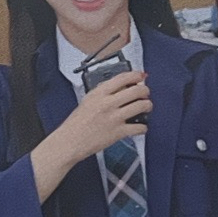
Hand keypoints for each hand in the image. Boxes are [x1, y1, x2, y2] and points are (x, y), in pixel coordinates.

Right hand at [31, 71, 150, 201]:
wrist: (69, 141)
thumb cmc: (76, 123)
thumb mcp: (88, 100)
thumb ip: (103, 93)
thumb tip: (121, 87)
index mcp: (99, 93)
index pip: (123, 78)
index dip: (136, 75)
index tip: (141, 76)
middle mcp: (108, 103)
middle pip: (136, 90)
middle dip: (145, 91)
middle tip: (145, 93)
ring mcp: (114, 118)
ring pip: (141, 106)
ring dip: (148, 106)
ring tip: (146, 107)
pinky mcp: (118, 133)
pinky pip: (139, 127)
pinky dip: (143, 127)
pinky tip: (140, 126)